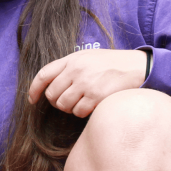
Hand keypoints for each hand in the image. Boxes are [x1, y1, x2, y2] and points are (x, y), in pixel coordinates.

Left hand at [28, 49, 147, 117]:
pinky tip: (92, 106)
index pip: (43, 75)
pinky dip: (83, 113)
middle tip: (68, 101)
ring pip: (64, 105)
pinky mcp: (97, 96)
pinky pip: (79, 112)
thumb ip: (70, 67)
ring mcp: (86, 83)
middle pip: (52, 95)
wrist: (139, 66)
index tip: (32, 100)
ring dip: (71, 108)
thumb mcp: (88, 57)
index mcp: (72, 59)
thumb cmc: (112, 63)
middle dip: (57, 102)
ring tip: (83, 102)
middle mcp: (76, 70)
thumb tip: (51, 84)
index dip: (34, 90)